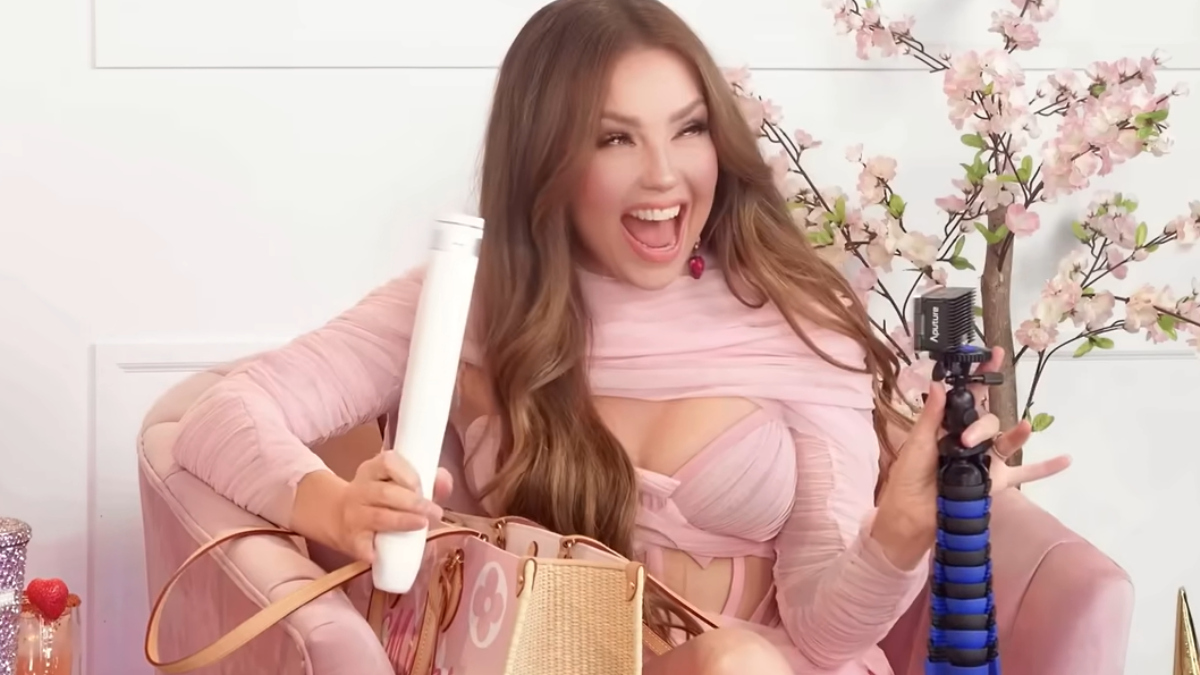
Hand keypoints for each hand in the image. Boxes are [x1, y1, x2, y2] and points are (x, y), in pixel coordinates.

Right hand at [337, 451, 453, 561]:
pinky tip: (382, 554)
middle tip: (434, 511)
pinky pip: (363, 546)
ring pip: (378, 517)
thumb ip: (426, 481)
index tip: (421, 486)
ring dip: (403, 521)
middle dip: (413, 502)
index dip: (407, 474)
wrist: (334, 516)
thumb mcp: (394, 482)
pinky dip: (373, 551)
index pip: (387, 462)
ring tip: (423, 524)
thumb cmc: (377, 498)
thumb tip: (444, 481)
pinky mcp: (351, 541)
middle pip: (385, 493)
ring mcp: (353, 516)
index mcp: (372, 470)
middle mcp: (360, 490)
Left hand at [873, 346, 1070, 567]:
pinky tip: (1066, 459)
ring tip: (1026, 427)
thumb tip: (941, 383)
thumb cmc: (909, 479)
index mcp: (948, 426)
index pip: (967, 396)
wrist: (912, 519)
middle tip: (967, 440)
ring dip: (1018, 434)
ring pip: (1006, 441)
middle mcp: (969, 439)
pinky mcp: (995, 482)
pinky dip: (1045, 467)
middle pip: (988, 419)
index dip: (980, 375)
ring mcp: (985, 460)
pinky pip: (1025, 473)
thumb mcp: (918, 443)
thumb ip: (933, 416)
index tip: (993, 354)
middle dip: (982, 423)